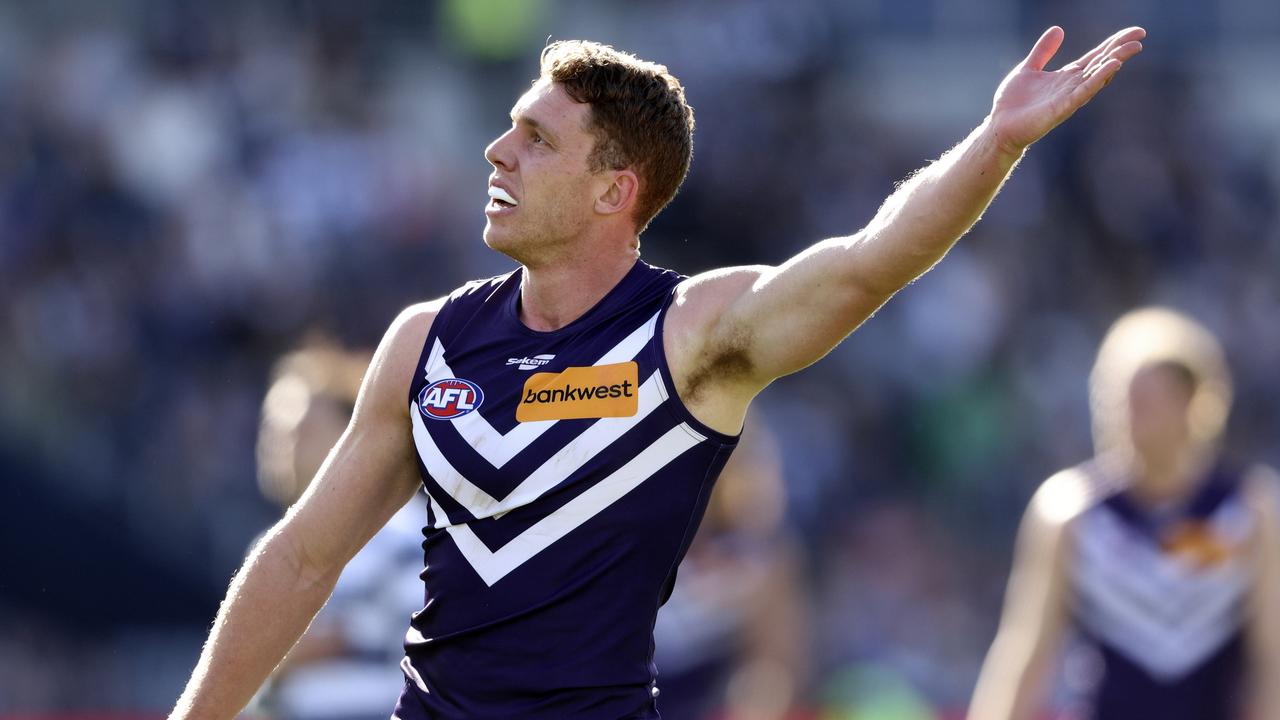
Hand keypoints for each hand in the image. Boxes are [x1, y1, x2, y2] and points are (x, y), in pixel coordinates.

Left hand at [988, 26, 1144, 153]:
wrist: (999, 127)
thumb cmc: (1013, 103)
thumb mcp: (1028, 68)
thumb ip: (1043, 51)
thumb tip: (1059, 29)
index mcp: (1066, 77)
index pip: (1094, 57)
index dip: (1112, 44)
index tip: (1133, 32)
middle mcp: (1072, 87)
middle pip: (1101, 65)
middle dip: (1120, 50)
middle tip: (1140, 36)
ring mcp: (1068, 98)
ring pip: (1096, 77)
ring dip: (1114, 62)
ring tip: (1131, 48)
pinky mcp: (1061, 108)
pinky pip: (1083, 92)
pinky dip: (1098, 79)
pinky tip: (1111, 66)